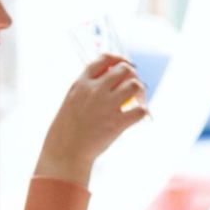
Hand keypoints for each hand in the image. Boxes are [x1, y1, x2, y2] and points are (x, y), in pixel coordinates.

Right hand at [35, 57, 147, 184]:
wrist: (65, 150)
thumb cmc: (68, 127)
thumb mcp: (72, 99)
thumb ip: (88, 86)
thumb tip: (110, 78)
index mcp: (81, 83)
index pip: (104, 59)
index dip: (119, 59)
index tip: (125, 64)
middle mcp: (94, 90)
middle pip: (124, 69)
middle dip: (133, 75)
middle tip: (133, 86)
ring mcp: (106, 105)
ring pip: (135, 85)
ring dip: (140, 91)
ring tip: (137, 100)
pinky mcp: (117, 122)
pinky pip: (141, 110)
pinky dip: (143, 111)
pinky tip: (138, 114)